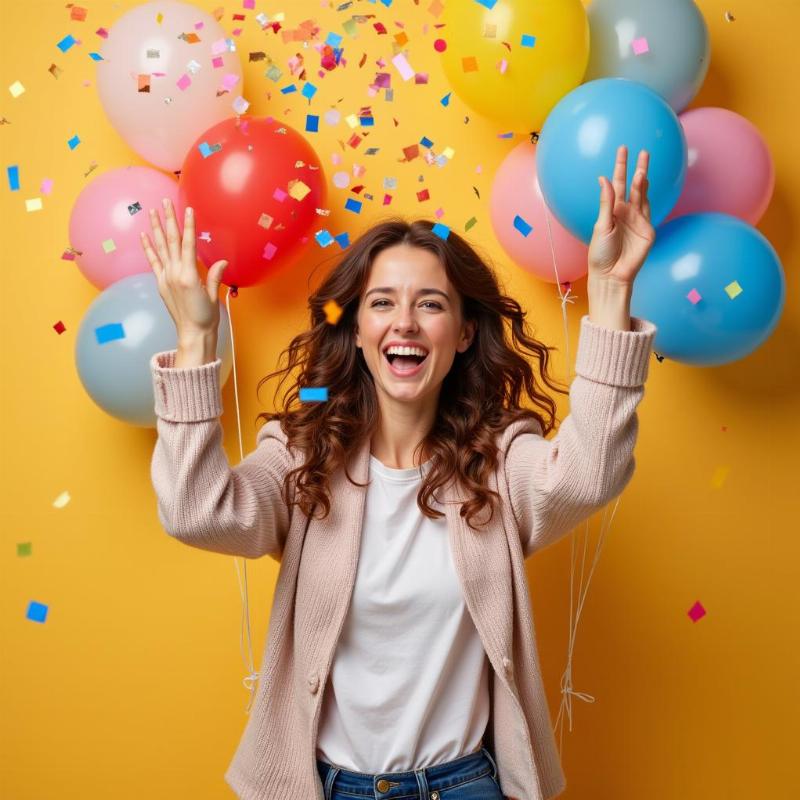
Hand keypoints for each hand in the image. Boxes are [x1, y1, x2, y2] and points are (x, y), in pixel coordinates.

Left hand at [140, 198, 228, 339]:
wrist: (192, 334)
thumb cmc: (206, 317)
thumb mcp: (214, 296)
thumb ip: (214, 276)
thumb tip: (222, 262)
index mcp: (189, 275)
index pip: (188, 244)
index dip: (188, 226)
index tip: (187, 210)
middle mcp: (174, 274)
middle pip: (171, 241)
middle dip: (169, 220)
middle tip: (165, 202)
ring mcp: (165, 278)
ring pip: (161, 248)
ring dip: (156, 229)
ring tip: (152, 212)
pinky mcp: (161, 283)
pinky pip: (153, 262)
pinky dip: (148, 248)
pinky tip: (145, 236)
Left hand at [587, 145, 655, 287]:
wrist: (612, 275)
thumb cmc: (601, 254)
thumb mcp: (601, 226)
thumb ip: (606, 203)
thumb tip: (603, 179)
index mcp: (611, 211)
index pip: (616, 184)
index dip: (619, 167)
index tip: (622, 149)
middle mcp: (626, 213)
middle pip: (632, 185)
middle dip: (637, 168)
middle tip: (642, 150)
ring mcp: (638, 220)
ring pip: (642, 195)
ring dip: (642, 180)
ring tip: (642, 165)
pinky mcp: (648, 230)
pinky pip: (648, 209)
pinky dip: (645, 196)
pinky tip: (643, 183)